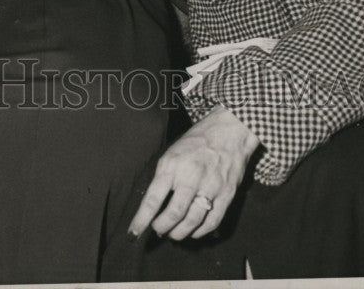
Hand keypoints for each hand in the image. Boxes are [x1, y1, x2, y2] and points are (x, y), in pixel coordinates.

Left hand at [128, 106, 258, 240]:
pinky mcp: (226, 195)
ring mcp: (211, 187)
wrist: (230, 131)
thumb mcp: (172, 152)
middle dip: (162, 228)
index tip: (133, 233)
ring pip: (192, 222)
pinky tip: (192, 231)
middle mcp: (191, 176)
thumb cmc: (196, 142)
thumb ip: (163, 177)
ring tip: (173, 233)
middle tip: (158, 230)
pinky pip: (211, 222)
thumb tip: (154, 205)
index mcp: (173, 165)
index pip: (153, 199)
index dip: (142, 220)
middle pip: (174, 214)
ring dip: (179, 233)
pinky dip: (199, 232)